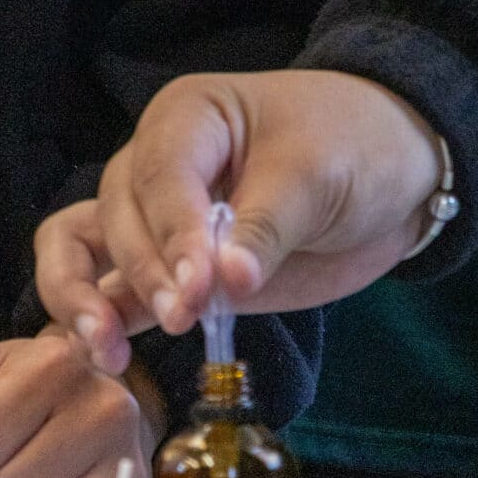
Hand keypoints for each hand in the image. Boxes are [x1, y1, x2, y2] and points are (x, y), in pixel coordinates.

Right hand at [34, 69, 442, 376]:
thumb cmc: (353, 145)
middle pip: (116, 213)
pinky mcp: (171, 272)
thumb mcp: (317, 173)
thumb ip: (266, 226)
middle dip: (143, 269)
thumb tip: (225, 281)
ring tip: (105, 349)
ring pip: (87, 246)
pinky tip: (101, 359)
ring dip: (83, 295)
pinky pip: (114, 290)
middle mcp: (157, 163)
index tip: (197, 288)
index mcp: (188, 117)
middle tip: (185, 317)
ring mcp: (159, 220)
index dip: (172, 231)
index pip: (160, 173)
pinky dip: (99, 320)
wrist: (394, 175)